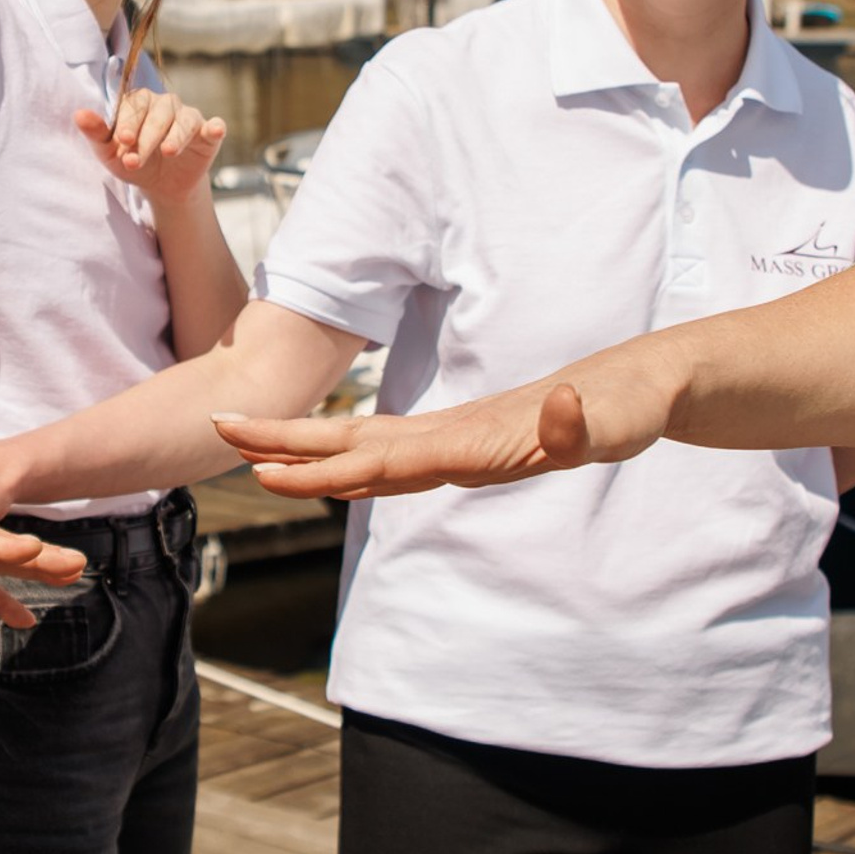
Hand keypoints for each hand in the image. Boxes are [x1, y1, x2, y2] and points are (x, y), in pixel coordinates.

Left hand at [77, 89, 226, 208]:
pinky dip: (215, 127)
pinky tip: (214, 130)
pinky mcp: (207, 134)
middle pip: (158, 112)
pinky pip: (214, 126)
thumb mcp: (109, 153)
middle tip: (135, 160)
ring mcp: (188, 117)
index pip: (134, 104)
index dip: (128, 121)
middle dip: (146, 137)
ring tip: (167, 152)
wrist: (159, 187)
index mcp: (139, 103)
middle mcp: (165, 104)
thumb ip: (95, 133)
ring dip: (176, 135)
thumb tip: (78, 114)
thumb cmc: (132, 161)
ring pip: (184, 118)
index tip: (123, 141)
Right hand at [215, 378, 633, 501]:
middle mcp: (450, 437)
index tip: (266, 468)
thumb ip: (578, 427)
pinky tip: (325, 467)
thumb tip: (562, 413)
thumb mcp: (609, 425)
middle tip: (218, 429)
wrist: (635, 386)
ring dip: (307, 451)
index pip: (382, 457)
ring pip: (365, 449)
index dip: (324, 466)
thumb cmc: (622, 410)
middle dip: (286, 443)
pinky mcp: (465, 446)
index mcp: (470, 439)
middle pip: (354, 444)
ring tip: (250, 449)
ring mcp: (453, 440)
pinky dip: (349, 461)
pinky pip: (392, 457)